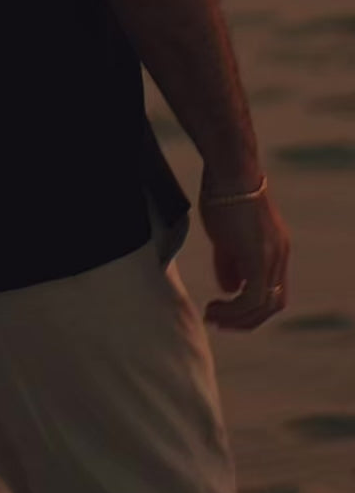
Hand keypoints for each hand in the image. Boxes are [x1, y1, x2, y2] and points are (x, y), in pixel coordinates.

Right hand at [200, 184, 290, 330]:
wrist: (228, 171)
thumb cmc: (223, 195)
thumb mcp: (225, 235)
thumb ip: (229, 263)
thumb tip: (230, 288)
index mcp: (275, 250)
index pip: (271, 292)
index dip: (250, 309)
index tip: (223, 311)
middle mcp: (280, 256)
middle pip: (273, 304)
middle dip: (246, 319)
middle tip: (219, 321)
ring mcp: (273, 256)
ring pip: (264, 305)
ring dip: (238, 317)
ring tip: (212, 315)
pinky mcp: (261, 257)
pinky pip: (253, 297)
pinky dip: (235, 309)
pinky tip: (215, 307)